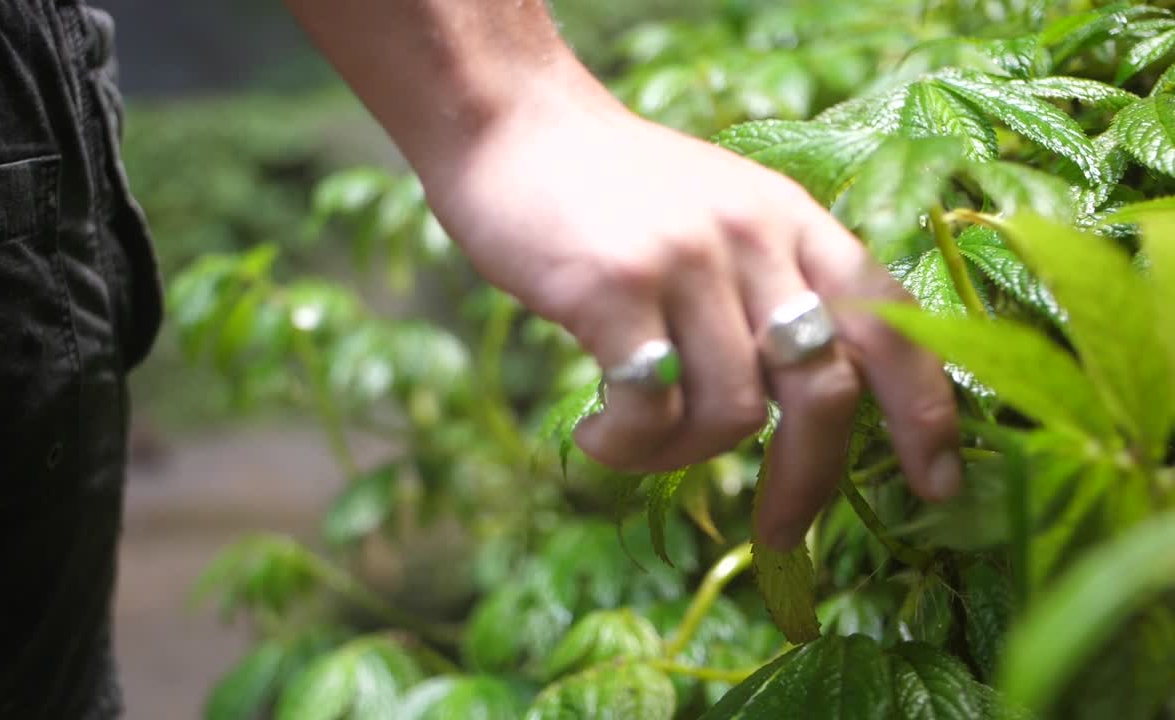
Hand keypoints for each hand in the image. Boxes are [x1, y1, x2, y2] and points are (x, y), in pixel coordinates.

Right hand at [421, 90, 961, 550]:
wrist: (515, 125)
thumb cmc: (615, 189)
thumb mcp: (722, 215)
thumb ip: (768, 287)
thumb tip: (795, 404)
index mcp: (795, 222)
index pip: (893, 324)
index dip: (927, 413)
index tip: (936, 486)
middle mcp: (757, 238)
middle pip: (825, 389)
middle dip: (810, 481)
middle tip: (781, 532)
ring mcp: (689, 261)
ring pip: (732, 414)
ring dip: (680, 458)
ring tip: (630, 441)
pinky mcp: (617, 286)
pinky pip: (651, 410)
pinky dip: (626, 446)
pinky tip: (595, 432)